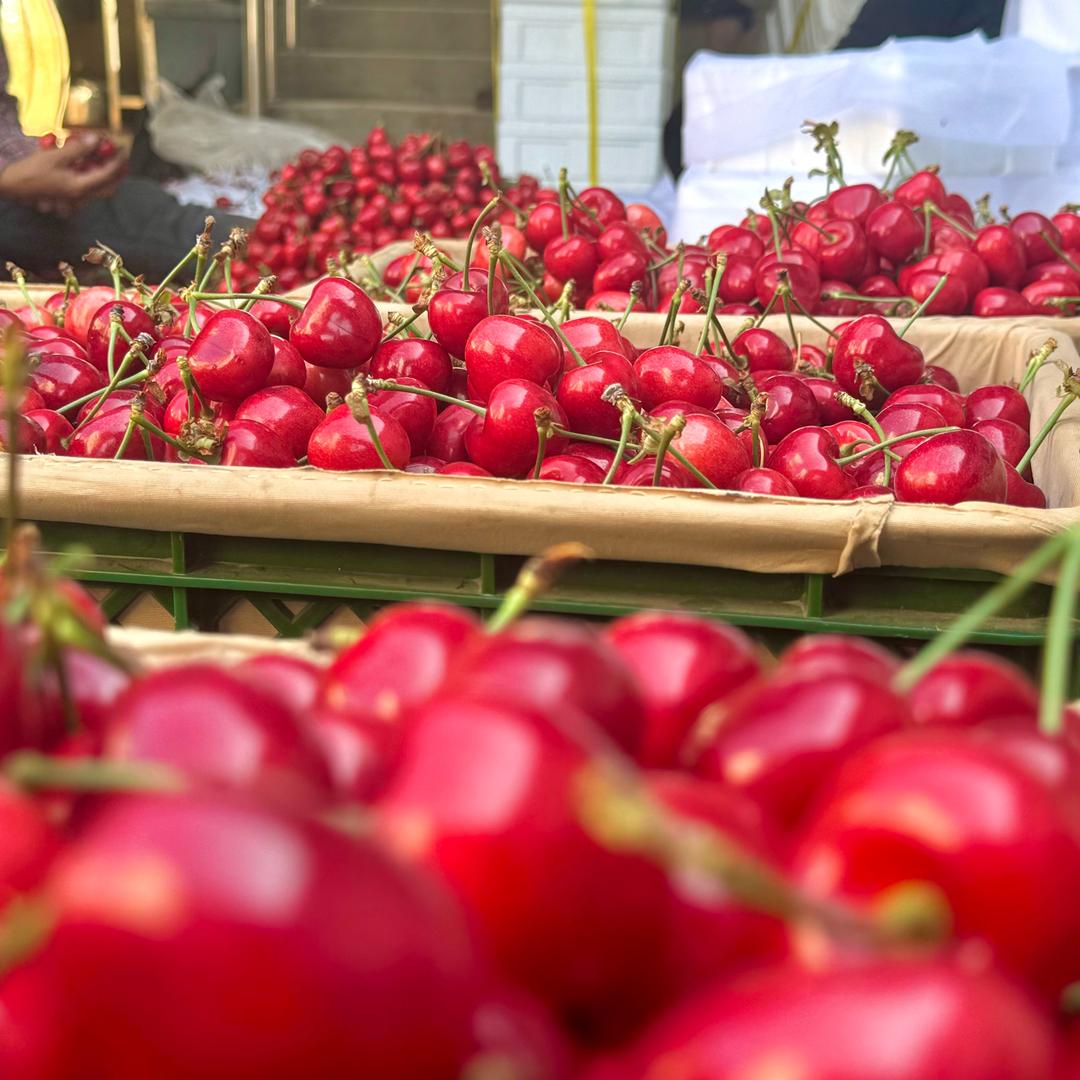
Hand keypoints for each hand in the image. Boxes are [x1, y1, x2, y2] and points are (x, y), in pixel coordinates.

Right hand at [0, 132, 126, 212]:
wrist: (13, 185)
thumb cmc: (32, 170)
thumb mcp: (55, 156)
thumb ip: (78, 149)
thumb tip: (96, 139)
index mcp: (80, 188)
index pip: (106, 175)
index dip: (117, 163)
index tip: (124, 151)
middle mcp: (81, 196)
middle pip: (108, 188)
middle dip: (117, 175)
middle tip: (122, 161)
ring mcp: (75, 198)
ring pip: (98, 190)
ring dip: (105, 177)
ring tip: (107, 161)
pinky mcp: (68, 196)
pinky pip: (86, 189)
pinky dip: (92, 178)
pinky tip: (88, 166)